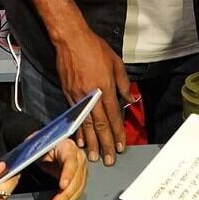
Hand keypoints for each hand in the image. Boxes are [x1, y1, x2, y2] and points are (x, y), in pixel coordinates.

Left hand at [38, 139, 87, 199]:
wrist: (49, 148)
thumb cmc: (43, 146)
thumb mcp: (36, 145)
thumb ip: (32, 151)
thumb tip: (23, 160)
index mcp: (67, 146)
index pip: (71, 161)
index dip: (68, 174)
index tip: (62, 186)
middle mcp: (78, 157)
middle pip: (77, 178)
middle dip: (65, 194)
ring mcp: (81, 169)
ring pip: (78, 188)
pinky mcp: (79, 179)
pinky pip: (76, 193)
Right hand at [54, 28, 134, 165]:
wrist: (71, 39)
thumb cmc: (95, 48)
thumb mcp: (116, 63)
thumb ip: (124, 83)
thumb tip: (131, 98)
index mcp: (105, 88)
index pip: (114, 116)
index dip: (117, 133)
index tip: (121, 146)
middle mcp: (92, 95)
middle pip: (100, 125)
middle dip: (105, 144)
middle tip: (108, 160)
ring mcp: (78, 96)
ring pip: (85, 124)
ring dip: (90, 142)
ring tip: (93, 156)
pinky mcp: (68, 94)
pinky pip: (74, 116)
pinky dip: (77, 130)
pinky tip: (79, 140)